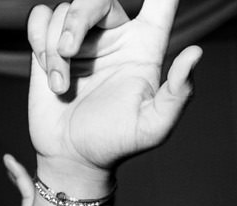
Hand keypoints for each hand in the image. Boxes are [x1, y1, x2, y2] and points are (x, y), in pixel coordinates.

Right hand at [27, 0, 202, 181]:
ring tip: (61, 85)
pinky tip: (48, 74)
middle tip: (69, 54)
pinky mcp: (51, 45)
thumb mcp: (155, 126)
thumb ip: (179, 93)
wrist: (74, 159)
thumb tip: (196, 52)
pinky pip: (41, 18)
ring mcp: (83, 38)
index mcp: (146, 45)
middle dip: (78, 20)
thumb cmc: (118, 144)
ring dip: (56, 47)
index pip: (161, 0)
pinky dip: (39, 43)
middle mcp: (116, 34)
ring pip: (65, 10)